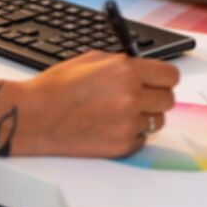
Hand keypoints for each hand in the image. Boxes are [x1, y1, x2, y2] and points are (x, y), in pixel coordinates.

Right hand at [10, 52, 179, 157]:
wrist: (35, 116)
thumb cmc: (57, 86)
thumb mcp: (92, 60)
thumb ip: (123, 63)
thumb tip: (143, 68)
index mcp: (125, 71)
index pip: (171, 75)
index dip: (163, 77)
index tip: (158, 80)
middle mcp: (132, 97)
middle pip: (168, 99)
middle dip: (156, 96)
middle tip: (139, 96)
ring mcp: (128, 124)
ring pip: (158, 121)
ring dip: (145, 116)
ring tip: (119, 112)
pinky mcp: (122, 146)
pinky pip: (142, 139)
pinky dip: (132, 134)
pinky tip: (111, 126)